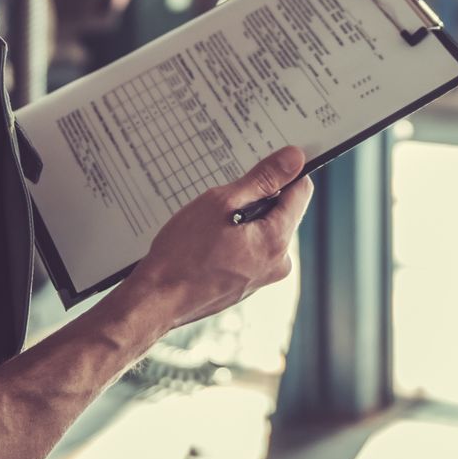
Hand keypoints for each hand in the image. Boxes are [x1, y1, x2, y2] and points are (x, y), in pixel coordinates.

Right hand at [119, 145, 313, 331]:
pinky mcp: (246, 284)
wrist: (156, 300)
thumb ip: (263, 179)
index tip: (262, 164)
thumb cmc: (183, 253)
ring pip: (264, 231)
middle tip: (224, 197)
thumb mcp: (221, 202)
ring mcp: (262, 277)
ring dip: (245, 219)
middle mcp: (278, 263)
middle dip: (258, 198)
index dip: (284, 172)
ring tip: (212, 222)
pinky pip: (251, 250)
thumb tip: (295, 158)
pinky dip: (236, 238)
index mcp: (277, 241)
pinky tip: (209, 241)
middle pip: (282, 212)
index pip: (301, 191)